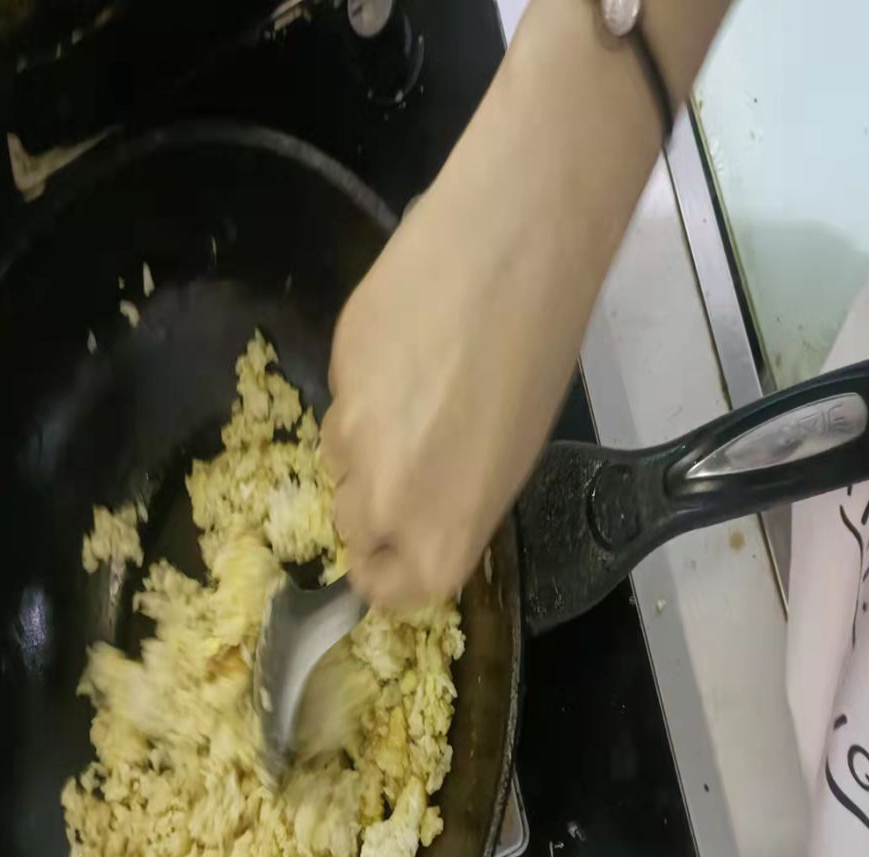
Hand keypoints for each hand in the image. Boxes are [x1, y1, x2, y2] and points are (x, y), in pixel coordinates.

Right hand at [323, 157, 582, 607]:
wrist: (510, 254)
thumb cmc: (538, 366)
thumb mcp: (511, 464)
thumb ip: (451, 508)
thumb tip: (418, 506)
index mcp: (439, 538)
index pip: (381, 590)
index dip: (387, 573)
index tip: (397, 550)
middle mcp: (385, 503)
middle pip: (353, 526)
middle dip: (378, 505)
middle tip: (418, 458)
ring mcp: (349, 436)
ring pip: (341, 458)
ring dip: (369, 443)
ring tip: (419, 389)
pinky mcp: (330, 372)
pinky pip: (341, 400)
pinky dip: (366, 389)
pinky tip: (406, 348)